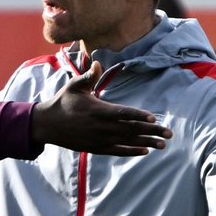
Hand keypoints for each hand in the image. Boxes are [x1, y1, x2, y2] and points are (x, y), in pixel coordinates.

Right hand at [31, 62, 171, 155]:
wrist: (47, 125)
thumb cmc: (62, 102)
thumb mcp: (73, 86)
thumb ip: (87, 77)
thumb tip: (97, 63)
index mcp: (97, 110)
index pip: (123, 113)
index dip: (139, 116)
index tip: (154, 118)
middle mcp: (100, 127)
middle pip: (130, 129)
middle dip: (151, 131)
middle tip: (169, 134)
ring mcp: (98, 139)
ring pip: (127, 142)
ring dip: (146, 142)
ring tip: (162, 144)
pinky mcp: (95, 148)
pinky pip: (117, 151)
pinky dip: (131, 151)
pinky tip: (145, 151)